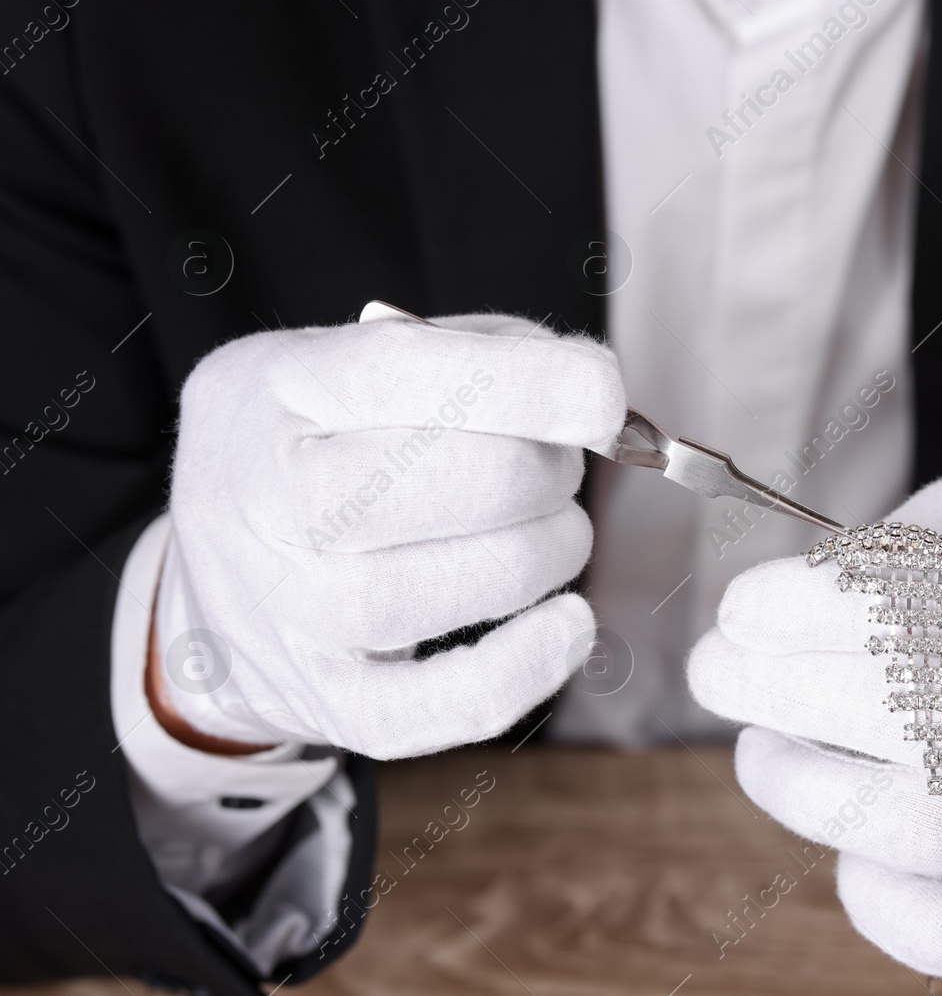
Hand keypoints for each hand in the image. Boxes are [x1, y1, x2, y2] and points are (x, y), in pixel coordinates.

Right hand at [156, 313, 624, 759]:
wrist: (216, 564)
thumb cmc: (324, 443)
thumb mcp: (365, 358)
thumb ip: (480, 354)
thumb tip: (592, 391)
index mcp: (277, 385)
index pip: (404, 371)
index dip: (528, 386)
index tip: (603, 398)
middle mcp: (262, 495)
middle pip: (444, 482)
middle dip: (542, 470)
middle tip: (559, 467)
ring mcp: (281, 607)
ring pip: (431, 595)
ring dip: (538, 556)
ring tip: (557, 534)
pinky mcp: (320, 697)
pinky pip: (424, 709)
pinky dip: (517, 672)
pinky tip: (568, 626)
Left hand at [688, 476, 941, 975]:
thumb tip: (816, 568)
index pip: (925, 607)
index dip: (811, 605)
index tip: (747, 602)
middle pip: (879, 709)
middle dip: (763, 680)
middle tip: (718, 663)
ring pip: (871, 818)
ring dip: (785, 770)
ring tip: (767, 738)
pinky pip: (904, 912)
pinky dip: (853, 867)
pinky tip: (859, 821)